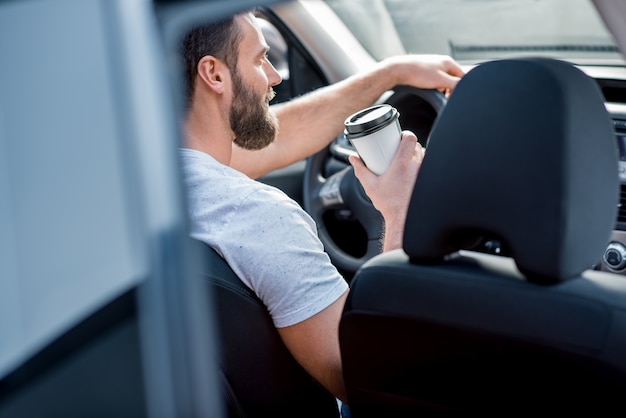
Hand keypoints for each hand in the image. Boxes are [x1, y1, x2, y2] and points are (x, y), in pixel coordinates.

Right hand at [349, 131, 424, 250]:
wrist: (403, 219)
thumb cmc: (389, 204)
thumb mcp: (370, 185)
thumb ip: (360, 170)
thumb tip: (354, 159)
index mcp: (402, 164)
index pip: (410, 139)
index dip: (406, 134)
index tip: (400, 137)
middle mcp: (416, 166)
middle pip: (417, 145)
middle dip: (408, 145)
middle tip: (399, 149)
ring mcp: (424, 173)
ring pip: (424, 155)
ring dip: (416, 154)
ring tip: (407, 160)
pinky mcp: (429, 180)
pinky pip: (427, 166)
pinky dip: (422, 165)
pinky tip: (415, 170)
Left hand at [382, 54, 464, 96]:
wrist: (399, 70)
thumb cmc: (418, 73)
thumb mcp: (440, 80)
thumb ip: (455, 84)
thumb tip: (464, 87)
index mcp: (448, 62)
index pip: (462, 76)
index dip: (459, 88)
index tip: (452, 97)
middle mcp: (442, 62)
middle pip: (453, 78)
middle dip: (450, 88)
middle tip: (444, 96)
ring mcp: (433, 65)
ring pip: (443, 80)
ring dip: (441, 88)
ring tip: (434, 91)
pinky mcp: (426, 70)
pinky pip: (435, 80)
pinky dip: (434, 86)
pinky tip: (428, 89)